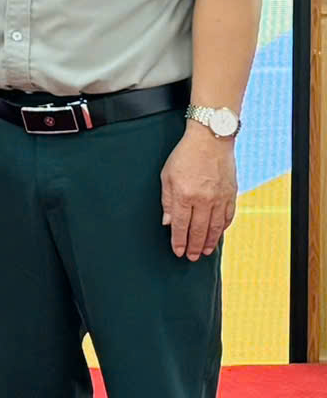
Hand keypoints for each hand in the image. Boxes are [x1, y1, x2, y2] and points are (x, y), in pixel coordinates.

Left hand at [161, 122, 237, 261]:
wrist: (211, 139)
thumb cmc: (185, 155)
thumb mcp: (167, 175)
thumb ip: (167, 200)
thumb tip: (168, 222)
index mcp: (184, 195)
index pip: (180, 225)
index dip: (178, 241)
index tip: (177, 252)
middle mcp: (203, 200)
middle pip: (198, 230)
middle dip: (193, 246)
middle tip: (191, 258)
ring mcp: (220, 198)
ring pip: (215, 227)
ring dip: (209, 242)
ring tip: (204, 252)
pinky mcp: (231, 194)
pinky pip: (227, 216)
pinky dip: (222, 228)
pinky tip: (218, 234)